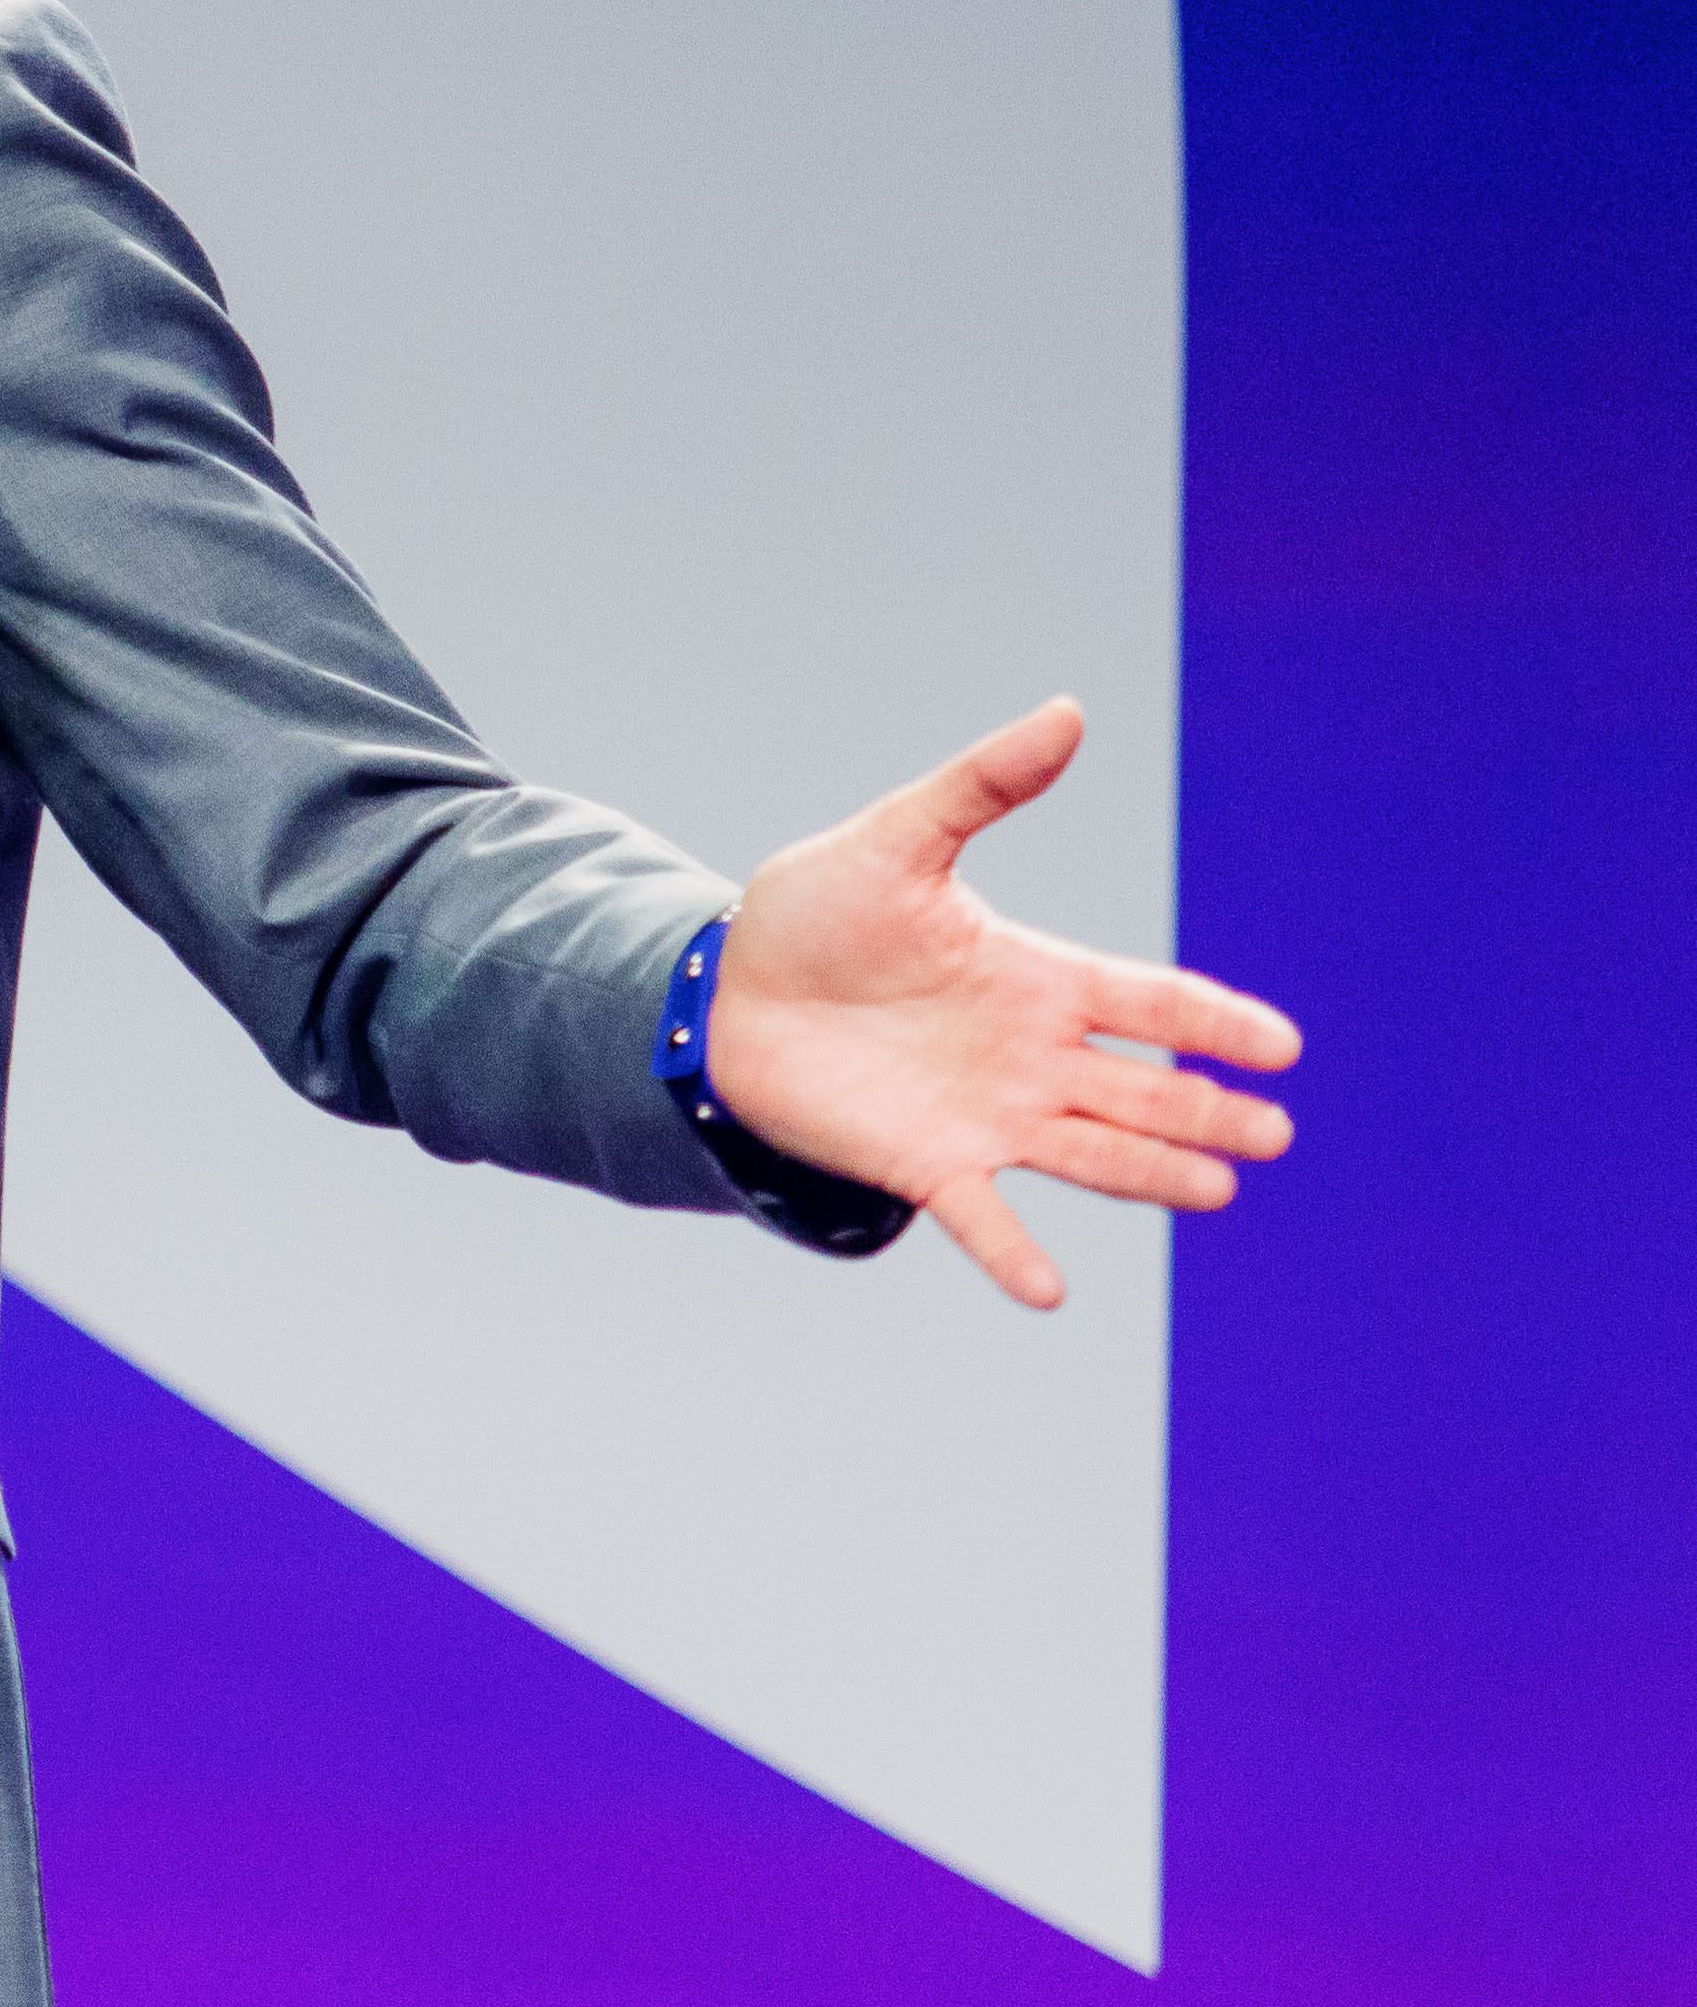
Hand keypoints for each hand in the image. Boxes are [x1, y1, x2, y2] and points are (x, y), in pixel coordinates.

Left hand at [705, 697, 1298, 1309]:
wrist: (724, 993)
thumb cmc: (814, 914)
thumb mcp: (897, 840)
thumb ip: (981, 788)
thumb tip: (1067, 712)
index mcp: (1033, 977)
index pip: (1149, 1001)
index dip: (1214, 1024)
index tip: (1282, 1047)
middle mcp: (1027, 1055)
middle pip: (1143, 1089)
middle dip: (1208, 1111)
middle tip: (1273, 1134)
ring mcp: (985, 1115)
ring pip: (1094, 1153)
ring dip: (1152, 1173)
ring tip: (1219, 1190)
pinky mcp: (926, 1163)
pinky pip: (982, 1218)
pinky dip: (1014, 1255)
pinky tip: (1049, 1293)